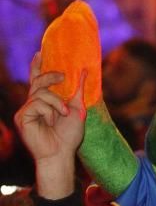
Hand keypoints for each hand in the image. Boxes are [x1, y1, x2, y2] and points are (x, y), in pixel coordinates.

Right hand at [14, 53, 85, 197]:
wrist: (61, 153)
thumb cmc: (69, 136)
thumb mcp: (78, 109)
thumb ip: (78, 91)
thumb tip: (84, 71)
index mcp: (46, 102)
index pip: (38, 80)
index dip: (37, 66)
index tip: (40, 53)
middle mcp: (34, 103)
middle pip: (38, 81)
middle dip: (51, 76)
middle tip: (63, 76)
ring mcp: (26, 110)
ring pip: (40, 92)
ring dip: (56, 102)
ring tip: (63, 114)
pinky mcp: (21, 116)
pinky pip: (36, 104)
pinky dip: (49, 110)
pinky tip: (52, 121)